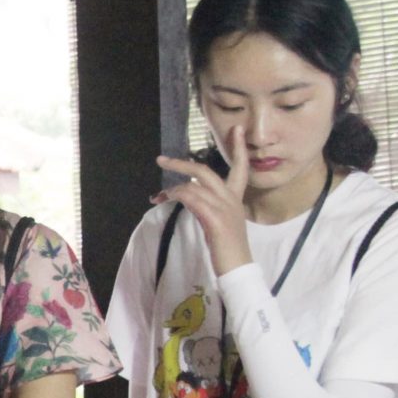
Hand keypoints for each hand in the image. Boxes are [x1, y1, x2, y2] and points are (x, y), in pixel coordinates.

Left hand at [154, 126, 253, 275]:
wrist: (238, 268)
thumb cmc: (227, 248)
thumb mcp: (221, 221)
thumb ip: (210, 205)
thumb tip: (191, 196)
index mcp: (235, 198)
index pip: (240, 167)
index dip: (238, 148)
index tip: (236, 129)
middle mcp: (231, 199)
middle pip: (205, 171)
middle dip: (181, 164)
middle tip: (161, 160)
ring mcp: (224, 208)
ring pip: (194, 185)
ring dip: (172, 188)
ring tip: (158, 197)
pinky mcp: (215, 218)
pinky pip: (192, 198)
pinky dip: (176, 196)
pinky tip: (165, 200)